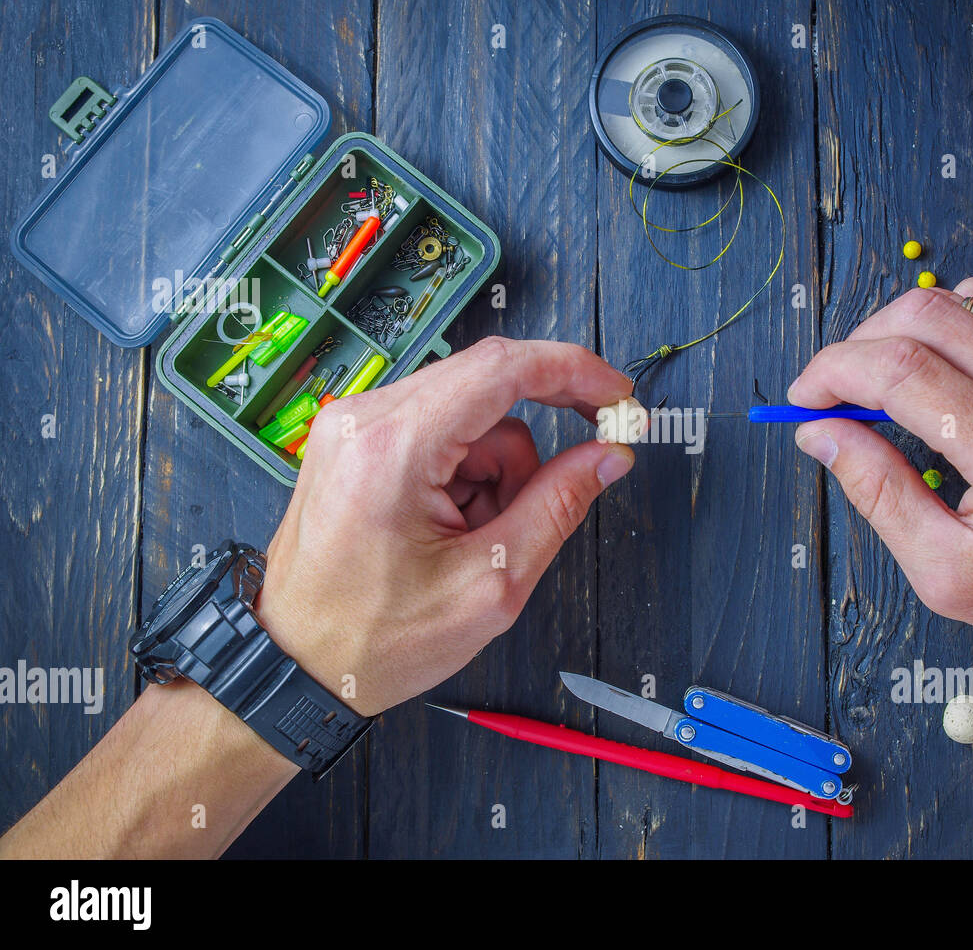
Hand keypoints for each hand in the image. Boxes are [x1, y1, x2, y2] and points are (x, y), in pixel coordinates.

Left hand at [256, 338, 635, 716]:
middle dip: (532, 448)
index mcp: (392, 447)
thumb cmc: (373, 639)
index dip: (574, 371)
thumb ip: (558, 506)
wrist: (295, 665)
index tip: (617, 394)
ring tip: (479, 539)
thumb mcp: (491, 583)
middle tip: (578, 474)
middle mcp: (364, 420)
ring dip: (496, 470)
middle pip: (488, 388)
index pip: (502, 368)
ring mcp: (354, 427)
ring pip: (469, 414)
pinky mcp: (355, 442)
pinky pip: (438, 432)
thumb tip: (608, 455)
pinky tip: (455, 527)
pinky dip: (465, 474)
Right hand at [788, 279, 972, 665]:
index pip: (899, 368)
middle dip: (855, 346)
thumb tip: (823, 436)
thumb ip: (879, 494)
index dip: (832, 373)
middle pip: (921, 315)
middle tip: (832, 392)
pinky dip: (948, 328)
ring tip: (880, 385)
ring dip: (898, 331)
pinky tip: (936, 374)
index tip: (804, 398)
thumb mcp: (951, 573)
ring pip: (957, 299)